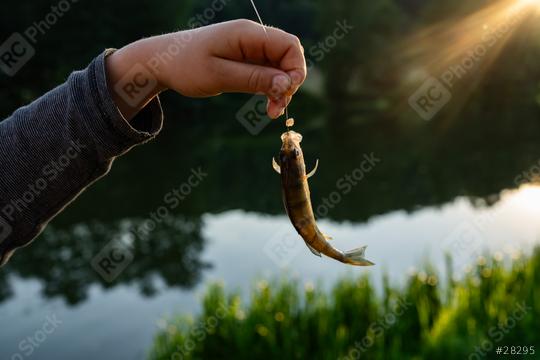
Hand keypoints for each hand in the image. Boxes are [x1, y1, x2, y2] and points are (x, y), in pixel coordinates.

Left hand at [106, 20, 305, 119]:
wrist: (162, 62)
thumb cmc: (186, 66)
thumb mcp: (219, 76)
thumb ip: (254, 79)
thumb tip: (286, 83)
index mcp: (247, 34)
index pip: (289, 45)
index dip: (296, 69)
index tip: (287, 93)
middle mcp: (252, 38)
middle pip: (288, 57)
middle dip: (289, 83)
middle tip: (276, 109)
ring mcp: (249, 49)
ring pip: (280, 68)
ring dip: (280, 90)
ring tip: (270, 112)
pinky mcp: (245, 61)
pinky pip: (268, 73)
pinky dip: (270, 89)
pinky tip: (266, 105)